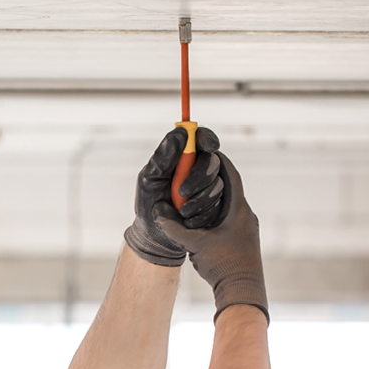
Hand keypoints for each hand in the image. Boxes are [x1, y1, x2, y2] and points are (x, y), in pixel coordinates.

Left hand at [124, 128, 225, 265]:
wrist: (155, 236)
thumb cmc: (149, 203)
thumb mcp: (150, 179)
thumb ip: (164, 156)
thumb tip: (181, 133)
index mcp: (182, 158)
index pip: (201, 139)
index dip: (208, 139)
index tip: (209, 146)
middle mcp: (198, 169)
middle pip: (213, 162)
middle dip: (200, 177)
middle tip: (182, 191)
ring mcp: (208, 187)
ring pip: (218, 186)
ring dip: (200, 200)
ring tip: (182, 211)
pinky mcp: (215, 206)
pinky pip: (219, 206)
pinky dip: (203, 214)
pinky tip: (190, 221)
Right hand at [153, 152, 268, 321]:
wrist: (242, 292)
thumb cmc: (222, 267)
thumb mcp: (195, 245)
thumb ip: (175, 228)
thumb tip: (157, 214)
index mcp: (238, 209)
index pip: (230, 174)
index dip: (217, 160)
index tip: (205, 151)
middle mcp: (245, 215)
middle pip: (230, 187)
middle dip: (213, 177)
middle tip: (196, 170)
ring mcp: (246, 228)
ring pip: (230, 203)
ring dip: (214, 196)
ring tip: (197, 192)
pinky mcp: (244, 239)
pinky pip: (229, 217)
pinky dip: (216, 212)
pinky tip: (203, 218)